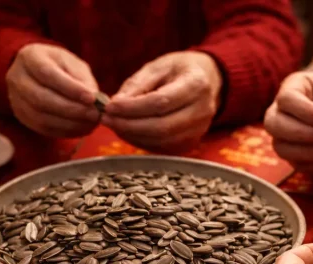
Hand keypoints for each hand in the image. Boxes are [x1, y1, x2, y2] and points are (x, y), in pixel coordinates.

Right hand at [7, 43, 99, 136]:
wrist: (34, 72)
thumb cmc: (57, 64)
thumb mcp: (71, 62)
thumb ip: (82, 78)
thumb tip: (94, 100)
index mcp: (30, 57)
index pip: (47, 74)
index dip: (70, 88)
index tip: (91, 98)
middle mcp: (17, 78)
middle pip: (42, 99)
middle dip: (71, 109)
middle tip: (94, 114)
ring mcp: (16, 100)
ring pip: (41, 117)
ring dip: (69, 123)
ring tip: (90, 123)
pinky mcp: (21, 117)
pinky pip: (43, 129)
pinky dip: (64, 131)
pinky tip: (80, 129)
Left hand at [102, 51, 221, 149]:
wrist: (207, 81)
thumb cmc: (178, 71)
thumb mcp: (157, 67)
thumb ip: (137, 85)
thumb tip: (115, 105)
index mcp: (196, 85)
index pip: (160, 102)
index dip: (132, 107)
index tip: (110, 106)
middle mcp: (202, 111)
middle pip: (161, 126)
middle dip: (128, 125)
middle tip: (106, 119)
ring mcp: (199, 131)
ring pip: (161, 141)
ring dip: (132, 136)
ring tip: (114, 124)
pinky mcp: (191, 143)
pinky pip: (162, 148)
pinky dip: (140, 141)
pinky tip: (127, 131)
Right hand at [264, 71, 312, 173]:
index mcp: (293, 87)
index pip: (287, 99)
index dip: (306, 112)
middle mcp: (278, 111)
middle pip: (275, 124)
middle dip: (305, 134)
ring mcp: (281, 134)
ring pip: (282, 147)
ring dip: (310, 152)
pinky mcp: (291, 153)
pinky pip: (296, 163)